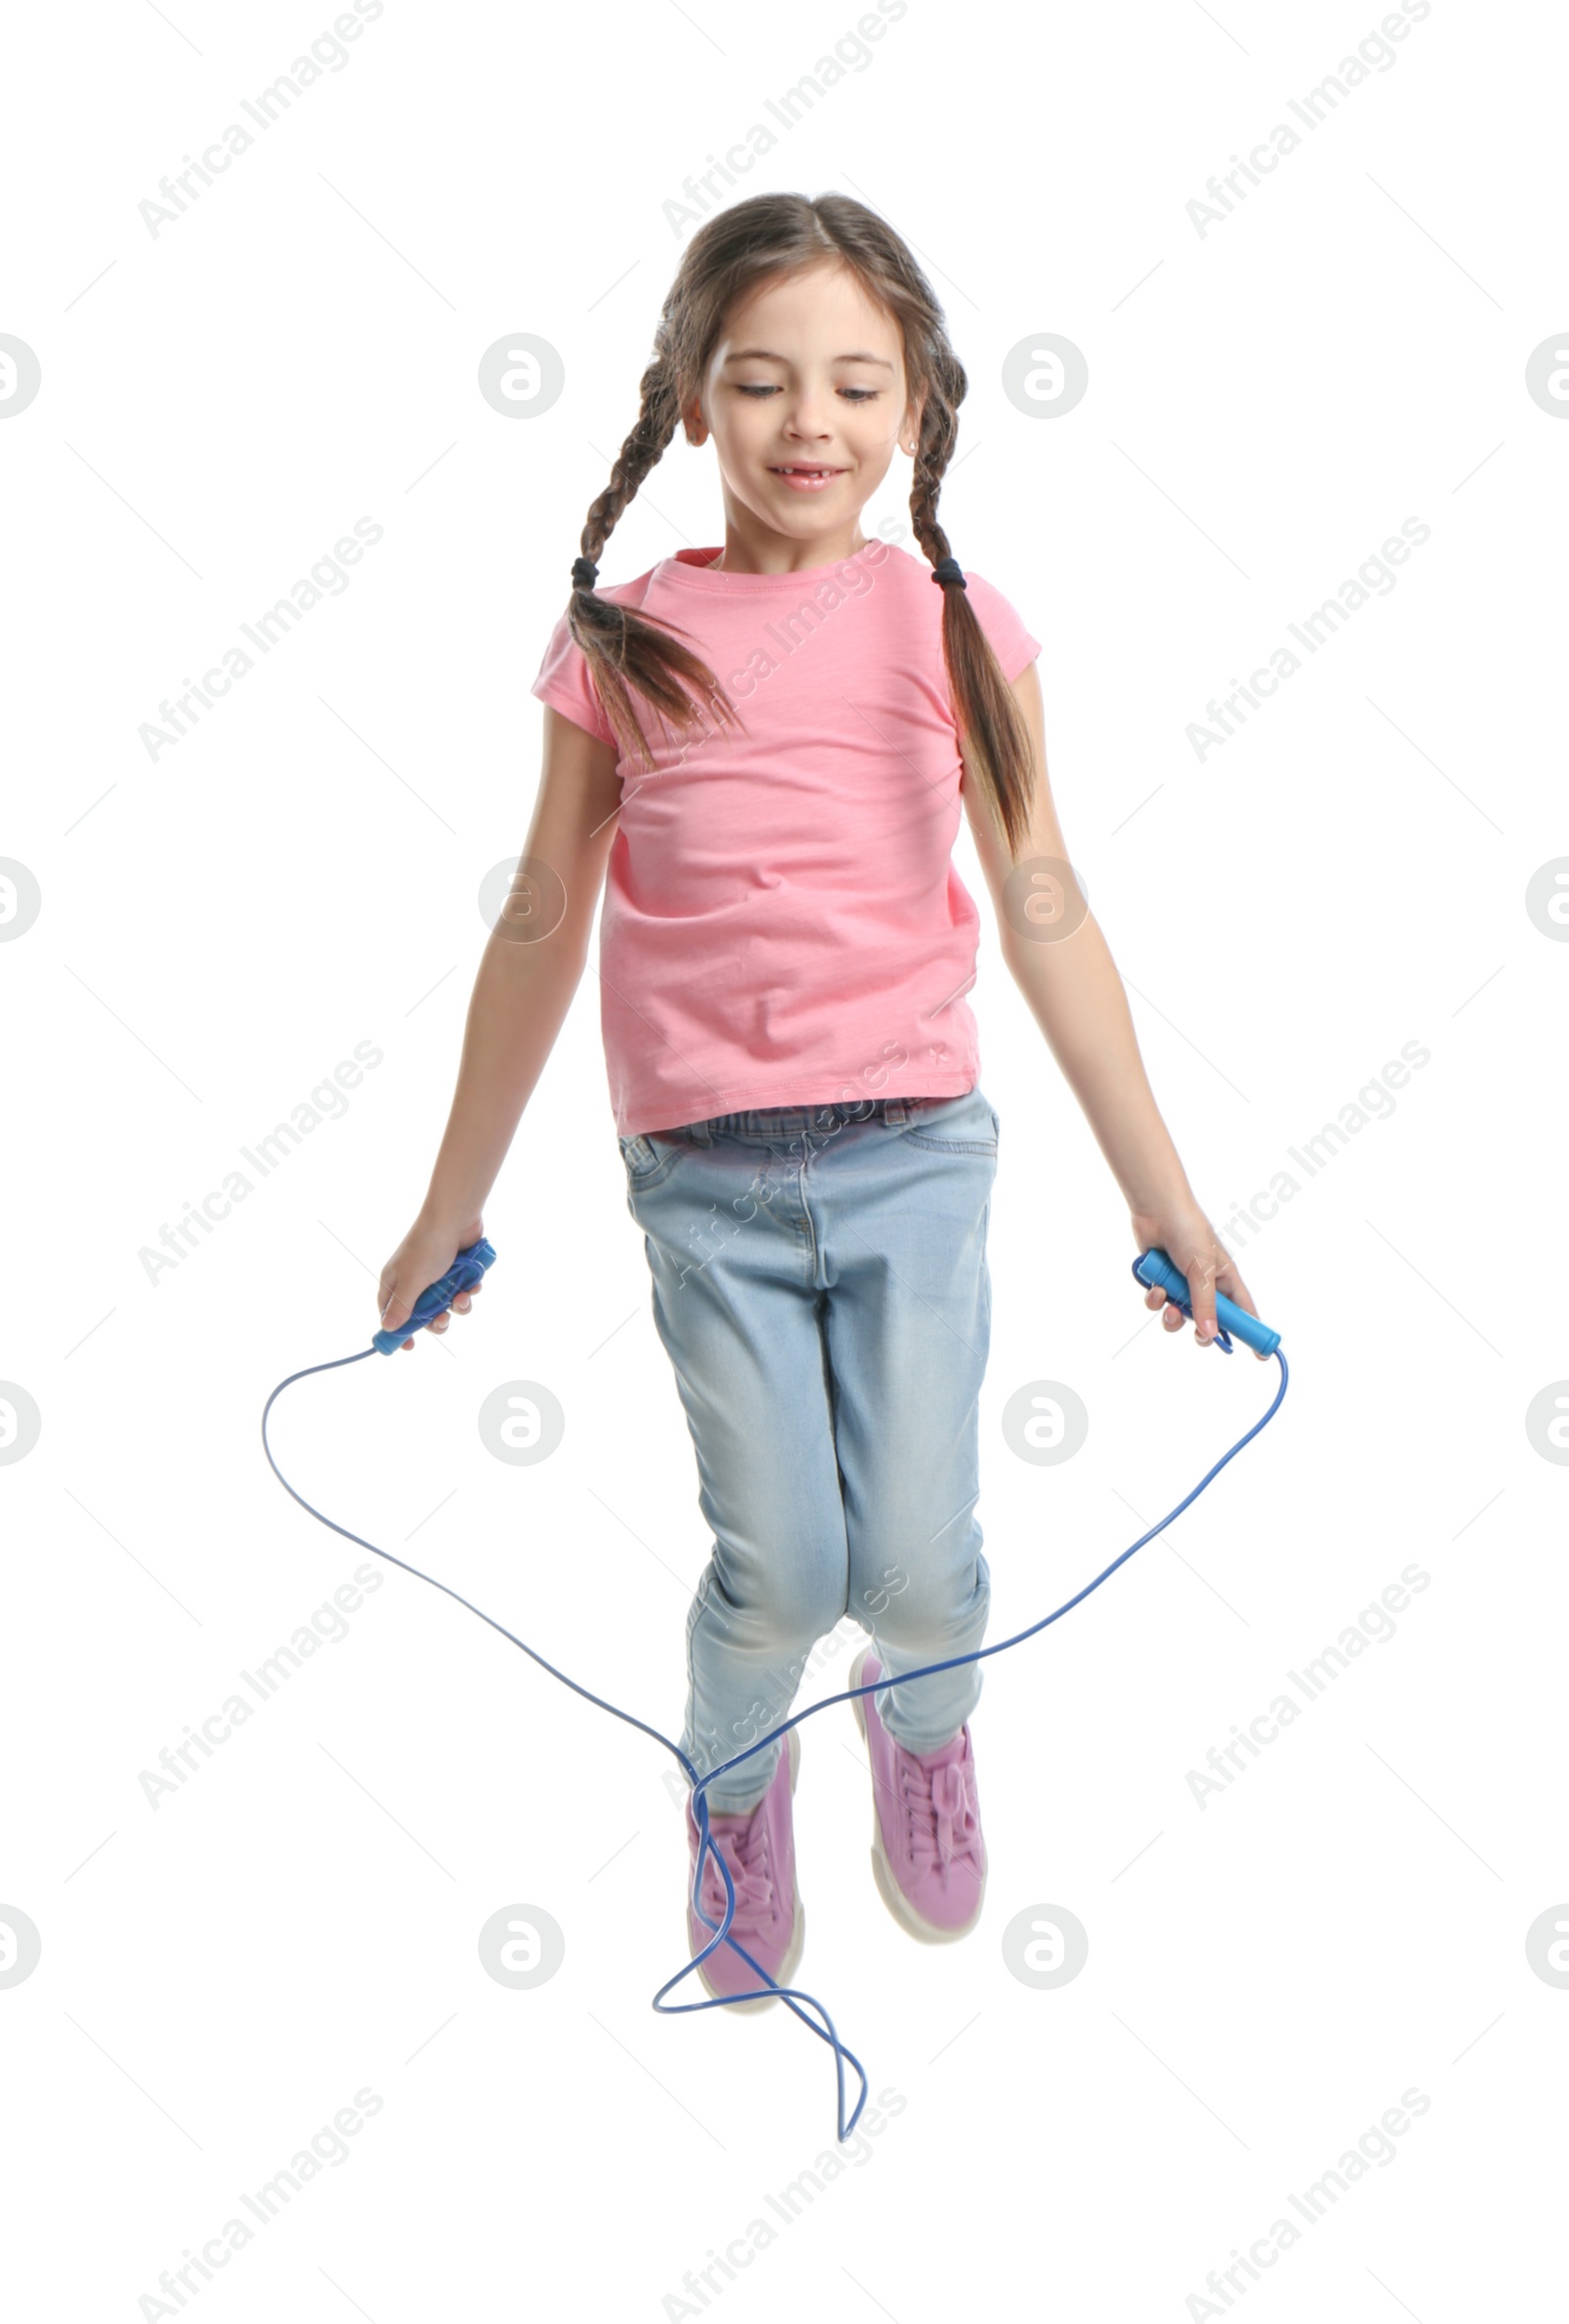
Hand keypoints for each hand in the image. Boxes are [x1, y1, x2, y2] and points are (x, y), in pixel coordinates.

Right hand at [377, 1213, 484, 1351]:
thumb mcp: (412, 1281)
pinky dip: (469, 1290)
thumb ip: (403, 1307)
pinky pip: (463, 1290)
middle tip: (442, 1319)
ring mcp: (437, 1275)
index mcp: (396, 1281)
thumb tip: (388, 1329)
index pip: (390, 1313)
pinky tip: (474, 1284)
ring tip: (463, 1297)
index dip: (398, 1330)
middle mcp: (414, 1279)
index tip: (409, 1347)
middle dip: (436, 1320)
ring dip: (457, 1305)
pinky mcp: (457, 1270)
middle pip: (423, 1314)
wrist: (456, 1217)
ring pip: (447, 1304)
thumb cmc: (428, 1246)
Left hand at [1129, 1199, 1268, 1358]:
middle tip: (1199, 1336)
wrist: (1156, 1210)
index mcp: (1226, 1280)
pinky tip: (1154, 1285)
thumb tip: (1210, 1335)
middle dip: (1202, 1331)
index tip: (1260, 1356)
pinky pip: (1159, 1303)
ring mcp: (1182, 1284)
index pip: (1244, 1312)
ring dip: (1172, 1316)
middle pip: (1210, 1322)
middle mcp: (1206, 1285)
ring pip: (1180, 1317)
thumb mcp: (1202, 1271)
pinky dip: (1155, 1298)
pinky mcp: (1161, 1281)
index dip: (1251, 1332)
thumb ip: (1205, 1304)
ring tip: (1169, 1306)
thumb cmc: (1188, 1232)